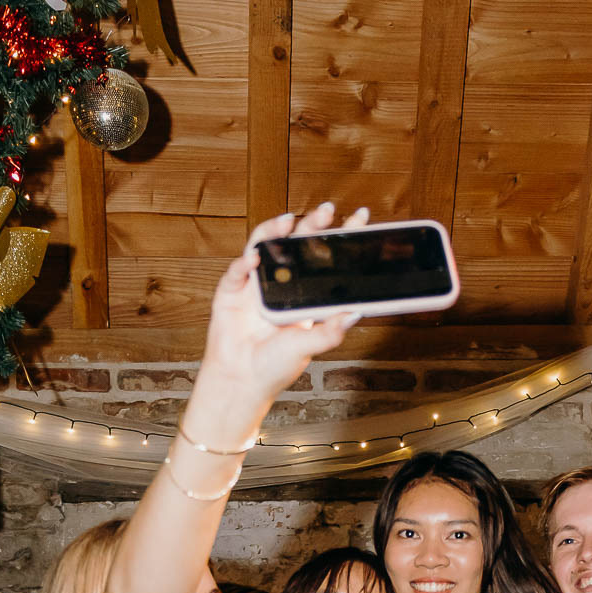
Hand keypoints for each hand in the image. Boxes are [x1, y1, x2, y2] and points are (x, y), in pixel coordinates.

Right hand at [185, 202, 368, 445]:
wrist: (241, 382)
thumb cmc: (275, 367)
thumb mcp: (308, 347)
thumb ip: (329, 331)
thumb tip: (356, 312)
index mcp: (303, 294)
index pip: (325, 258)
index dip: (341, 237)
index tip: (361, 217)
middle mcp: (281, 283)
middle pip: (297, 244)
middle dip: (312, 225)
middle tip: (327, 210)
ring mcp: (255, 284)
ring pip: (265, 246)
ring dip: (275, 231)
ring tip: (287, 222)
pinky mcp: (231, 291)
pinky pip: (237, 271)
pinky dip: (244, 263)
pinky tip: (254, 259)